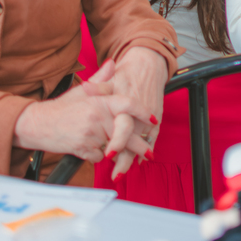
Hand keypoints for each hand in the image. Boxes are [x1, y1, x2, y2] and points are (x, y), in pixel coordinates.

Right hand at [13, 61, 154, 162]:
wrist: (37, 123)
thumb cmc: (62, 108)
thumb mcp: (82, 91)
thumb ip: (101, 79)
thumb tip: (112, 62)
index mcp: (99, 100)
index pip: (128, 104)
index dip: (143, 113)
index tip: (154, 120)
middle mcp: (97, 116)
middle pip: (126, 132)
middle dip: (139, 146)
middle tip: (149, 153)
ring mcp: (90, 133)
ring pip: (113, 147)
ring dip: (116, 153)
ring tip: (122, 158)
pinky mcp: (82, 148)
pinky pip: (98, 157)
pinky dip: (97, 156)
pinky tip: (90, 150)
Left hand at [95, 48, 169, 177]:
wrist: (148, 65)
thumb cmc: (127, 73)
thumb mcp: (111, 79)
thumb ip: (98, 86)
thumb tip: (84, 86)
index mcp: (127, 104)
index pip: (123, 128)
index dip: (116, 143)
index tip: (108, 155)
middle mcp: (139, 113)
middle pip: (133, 141)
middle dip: (125, 160)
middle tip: (115, 175)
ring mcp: (149, 117)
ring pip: (142, 142)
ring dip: (133, 158)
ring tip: (122, 173)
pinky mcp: (155, 118)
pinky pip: (152, 138)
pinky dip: (145, 149)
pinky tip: (137, 161)